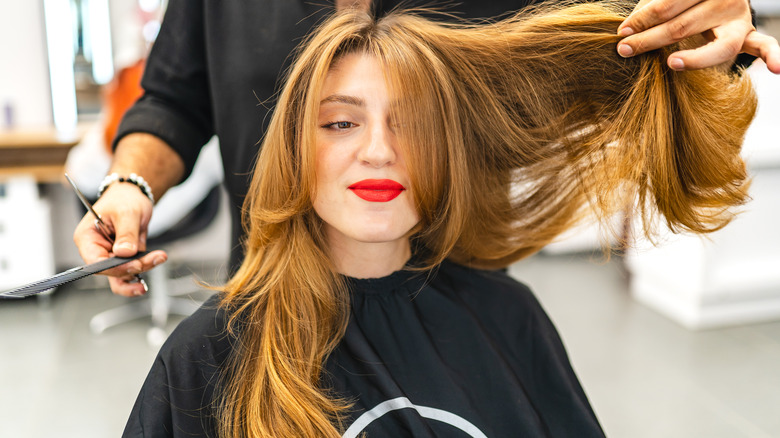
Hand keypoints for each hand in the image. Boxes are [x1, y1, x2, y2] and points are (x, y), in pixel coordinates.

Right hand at [73, 183, 166, 295]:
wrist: (133, 195)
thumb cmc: (124, 199)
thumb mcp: (127, 212)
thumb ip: (126, 233)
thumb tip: (124, 253)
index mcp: (87, 238)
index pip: (95, 262)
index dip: (115, 268)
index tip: (135, 264)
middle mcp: (96, 249)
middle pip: (111, 270)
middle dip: (133, 267)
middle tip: (153, 259)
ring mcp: (110, 254)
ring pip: (123, 273)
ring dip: (142, 268)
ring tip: (158, 258)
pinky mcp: (124, 256)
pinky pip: (133, 267)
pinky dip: (146, 264)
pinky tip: (157, 259)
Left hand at [616, 0, 779, 72]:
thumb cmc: (682, 2)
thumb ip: (652, 9)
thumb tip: (627, 30)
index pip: (668, 4)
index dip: (643, 18)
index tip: (622, 32)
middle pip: (684, 25)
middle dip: (650, 39)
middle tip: (625, 50)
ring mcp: (739, 19)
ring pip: (719, 45)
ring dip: (694, 58)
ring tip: (671, 64)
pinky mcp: (748, 35)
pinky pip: (763, 45)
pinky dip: (774, 56)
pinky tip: (777, 68)